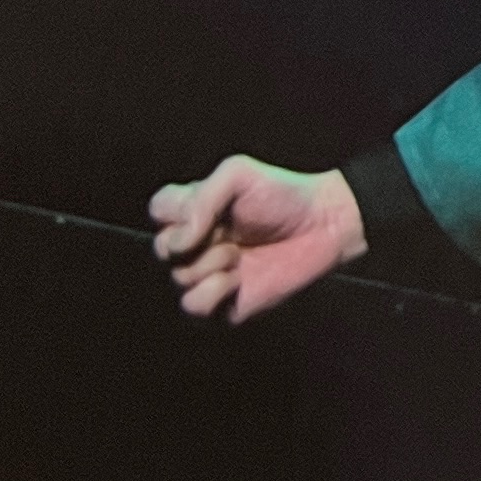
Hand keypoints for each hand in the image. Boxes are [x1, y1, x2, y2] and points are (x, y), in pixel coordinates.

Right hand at [150, 157, 365, 322]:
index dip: (177, 212)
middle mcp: (195, 245)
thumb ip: (198, 198)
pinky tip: (239, 278)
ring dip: (209, 264)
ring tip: (239, 255)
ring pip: (177, 279)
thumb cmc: (283, 194)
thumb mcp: (237, 174)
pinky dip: (215, 291)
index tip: (208, 207)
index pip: (158, 212)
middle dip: (197, 240)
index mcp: (194, 212)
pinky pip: (194, 306)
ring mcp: (208, 275)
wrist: (322, 224)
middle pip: (162, 249)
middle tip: (230, 232)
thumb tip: (178, 241)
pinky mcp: (222, 304)